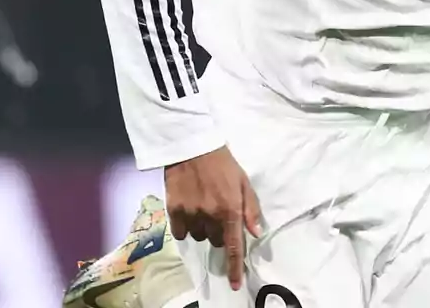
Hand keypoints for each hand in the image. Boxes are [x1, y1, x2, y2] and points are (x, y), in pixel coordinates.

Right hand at [164, 146, 261, 290]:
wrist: (191, 145)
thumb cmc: (222, 163)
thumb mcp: (243, 182)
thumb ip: (251, 209)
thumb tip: (255, 233)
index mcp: (230, 209)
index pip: (234, 245)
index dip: (235, 267)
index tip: (235, 284)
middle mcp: (210, 215)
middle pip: (215, 241)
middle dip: (219, 232)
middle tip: (218, 213)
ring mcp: (190, 213)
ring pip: (199, 237)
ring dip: (202, 229)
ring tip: (202, 208)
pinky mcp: (174, 209)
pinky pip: (181, 232)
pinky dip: (186, 227)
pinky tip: (188, 211)